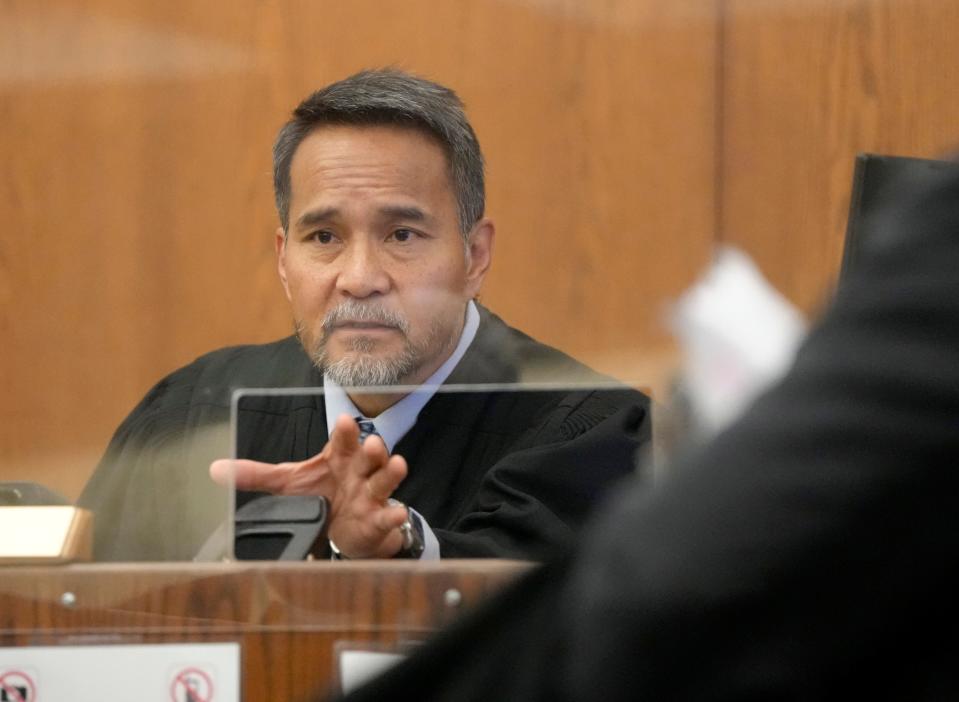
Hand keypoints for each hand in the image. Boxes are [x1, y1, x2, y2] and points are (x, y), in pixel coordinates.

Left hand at [209, 413, 409, 557]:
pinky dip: (393, 515)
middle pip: (368, 456)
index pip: (343, 440)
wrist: (344, 530)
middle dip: (372, 449)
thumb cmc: (321, 495)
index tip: (344, 420)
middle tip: (373, 443)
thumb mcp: (287, 483)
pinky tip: (395, 513)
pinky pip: (387, 516)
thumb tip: (216, 469)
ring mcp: (371, 495)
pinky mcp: (378, 520)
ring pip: (384, 479)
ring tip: (397, 465)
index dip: (345, 432)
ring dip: (391, 472)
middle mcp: (358, 472)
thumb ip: (256, 476)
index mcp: (338, 458)